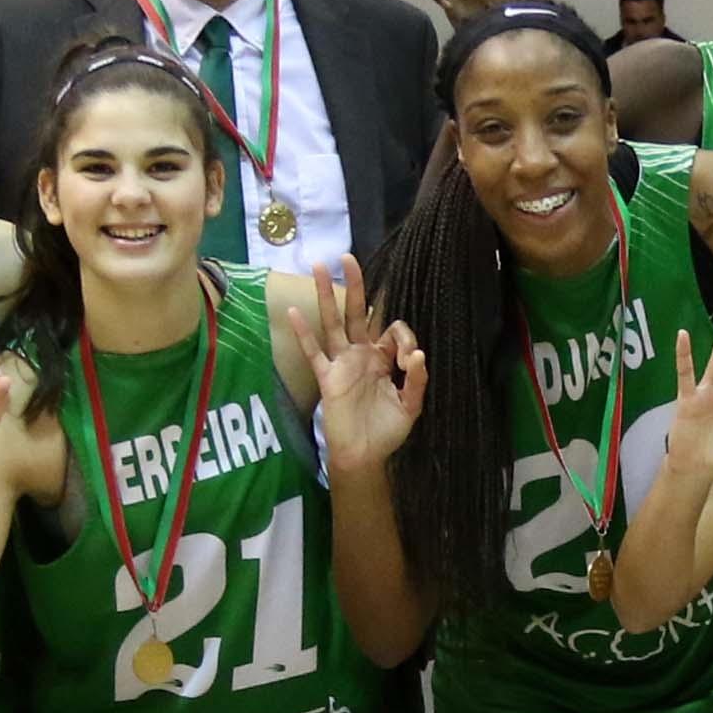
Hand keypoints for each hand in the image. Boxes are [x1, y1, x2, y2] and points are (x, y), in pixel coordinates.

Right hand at [306, 259, 426, 470]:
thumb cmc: (387, 431)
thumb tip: (418, 353)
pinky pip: (313, 352)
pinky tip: (293, 312)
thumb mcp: (411, 406)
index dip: (403, 338)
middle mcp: (362, 355)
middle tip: (348, 257)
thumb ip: (416, 381)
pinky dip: (303, 333)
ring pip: (333, 323)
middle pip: (356, 312)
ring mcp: (342, 364)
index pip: (391, 330)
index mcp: (383, 359)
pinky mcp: (328, 377)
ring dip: (326, 296)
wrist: (365, 455)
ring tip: (318, 267)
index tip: (410, 359)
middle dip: (355, 285)